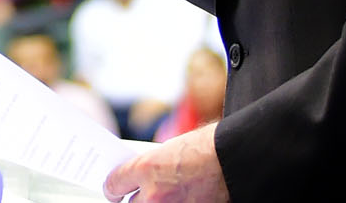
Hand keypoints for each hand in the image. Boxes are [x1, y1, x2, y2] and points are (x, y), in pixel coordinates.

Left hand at [102, 127, 227, 202]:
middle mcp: (155, 193)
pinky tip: (177, 199)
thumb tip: (139, 178)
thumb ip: (150, 167)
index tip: (112, 189)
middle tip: (131, 197)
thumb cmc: (205, 148)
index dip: (112, 186)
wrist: (233, 160)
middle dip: (132, 200)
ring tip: (157, 197)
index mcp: (146, 168)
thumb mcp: (168, 151)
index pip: (114, 184)